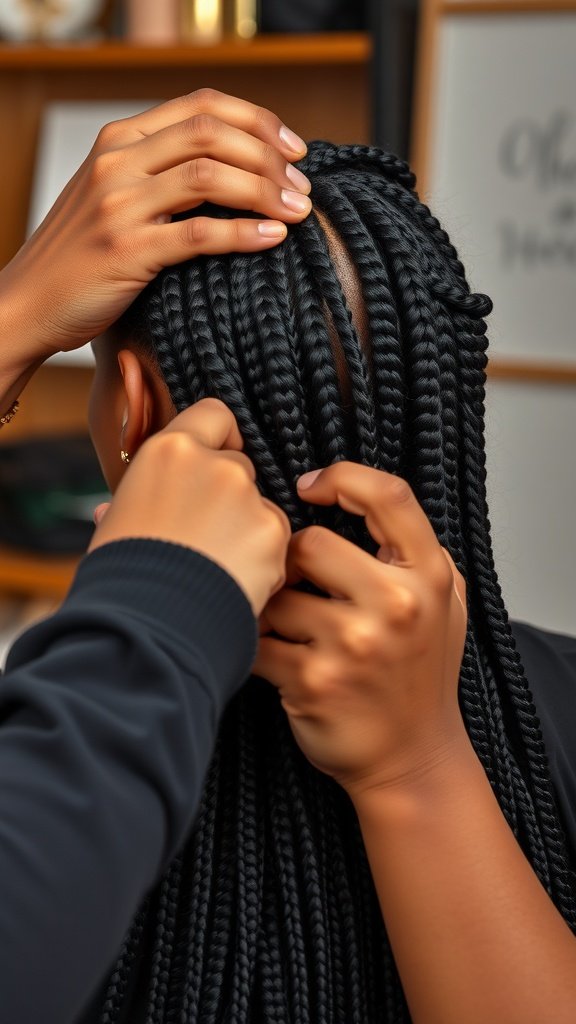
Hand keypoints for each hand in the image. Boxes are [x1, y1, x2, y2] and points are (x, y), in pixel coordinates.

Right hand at [0, 89, 309, 370]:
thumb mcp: (114, 195)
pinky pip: (199, 234)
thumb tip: (235, 169)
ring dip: (265, 191)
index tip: (294, 150)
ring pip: (210, 176)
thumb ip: (160, 172)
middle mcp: (118, 161)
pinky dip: (244, 232)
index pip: (203, 105)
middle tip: (302, 187)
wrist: (29, 302)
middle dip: (270, 156)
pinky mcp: (127, 250)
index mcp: (120, 139)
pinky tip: (273, 238)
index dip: (258, 121)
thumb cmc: (81, 255)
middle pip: (213, 133)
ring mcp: (120, 204)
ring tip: (297, 211)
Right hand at [89, 398, 289, 616]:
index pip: (215, 415)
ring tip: (215, 570)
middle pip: (239, 467)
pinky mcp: (272, 532)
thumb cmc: (121, 576)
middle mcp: (214, 463)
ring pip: (261, 507)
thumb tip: (111, 510)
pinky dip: (264, 563)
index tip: (214, 463)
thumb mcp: (115, 525)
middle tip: (205, 539)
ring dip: (249, 532)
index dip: (220, 439)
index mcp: (169, 451)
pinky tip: (234, 584)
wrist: (146, 623)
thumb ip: (133, 504)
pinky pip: (277, 542)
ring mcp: (247, 496)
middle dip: (231, 499)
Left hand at [255, 462, 467, 795]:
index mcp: (430, 576)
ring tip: (287, 626)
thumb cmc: (420, 672)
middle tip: (296, 583)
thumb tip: (344, 492)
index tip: (310, 487)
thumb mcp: (443, 601)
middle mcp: (397, 606)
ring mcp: (354, 645)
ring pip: (276, 592)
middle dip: (291, 561)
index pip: (389, 496)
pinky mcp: (312, 680)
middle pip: (310, 543)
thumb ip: (409, 549)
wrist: (412, 757)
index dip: (342, 477)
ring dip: (270, 606)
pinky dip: (254, 642)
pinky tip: (273, 653)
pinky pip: (256, 637)